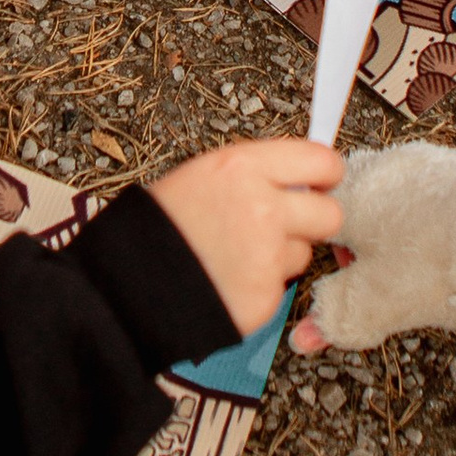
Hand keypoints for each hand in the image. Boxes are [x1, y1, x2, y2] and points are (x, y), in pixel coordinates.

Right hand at [148, 139, 346, 336]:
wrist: (124, 284)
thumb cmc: (154, 229)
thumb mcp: (199, 176)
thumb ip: (252, 175)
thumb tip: (295, 179)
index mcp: (243, 167)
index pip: (321, 160)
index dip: (324, 174)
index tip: (320, 182)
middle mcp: (263, 207)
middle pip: (330, 213)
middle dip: (314, 221)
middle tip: (288, 226)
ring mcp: (267, 255)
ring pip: (303, 253)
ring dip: (281, 256)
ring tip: (236, 257)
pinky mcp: (266, 295)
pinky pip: (280, 287)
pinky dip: (260, 286)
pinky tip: (229, 281)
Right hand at [293, 144, 455, 350]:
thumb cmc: (443, 264)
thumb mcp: (377, 305)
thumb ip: (334, 318)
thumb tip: (305, 337)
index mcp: (350, 189)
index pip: (312, 219)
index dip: (321, 260)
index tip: (339, 288)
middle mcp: (384, 166)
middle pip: (355, 212)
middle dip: (364, 254)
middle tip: (382, 290)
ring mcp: (428, 165)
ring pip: (396, 210)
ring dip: (401, 245)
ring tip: (424, 281)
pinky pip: (435, 207)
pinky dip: (436, 234)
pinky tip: (453, 264)